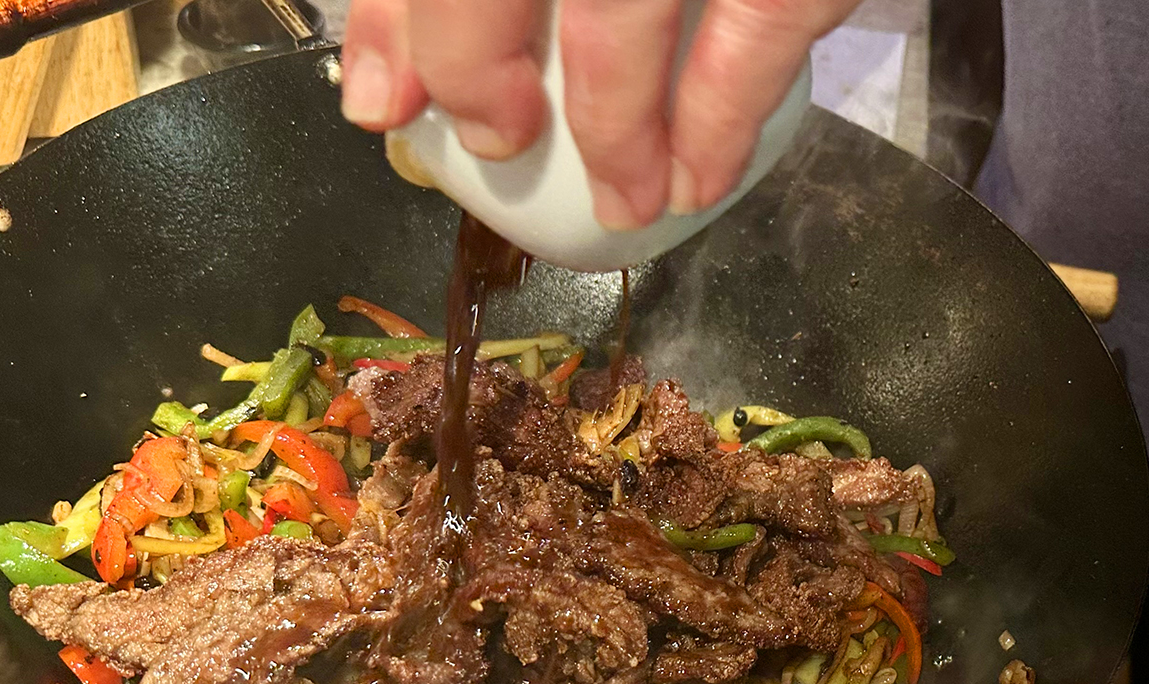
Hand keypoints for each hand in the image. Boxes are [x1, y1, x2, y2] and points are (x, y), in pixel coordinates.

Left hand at [340, 0, 858, 229]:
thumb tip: (386, 82)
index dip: (400, 20)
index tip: (389, 101)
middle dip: (476, 61)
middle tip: (501, 140)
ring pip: (625, 9)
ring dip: (617, 125)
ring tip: (627, 200)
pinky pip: (761, 22)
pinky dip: (726, 114)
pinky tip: (701, 177)